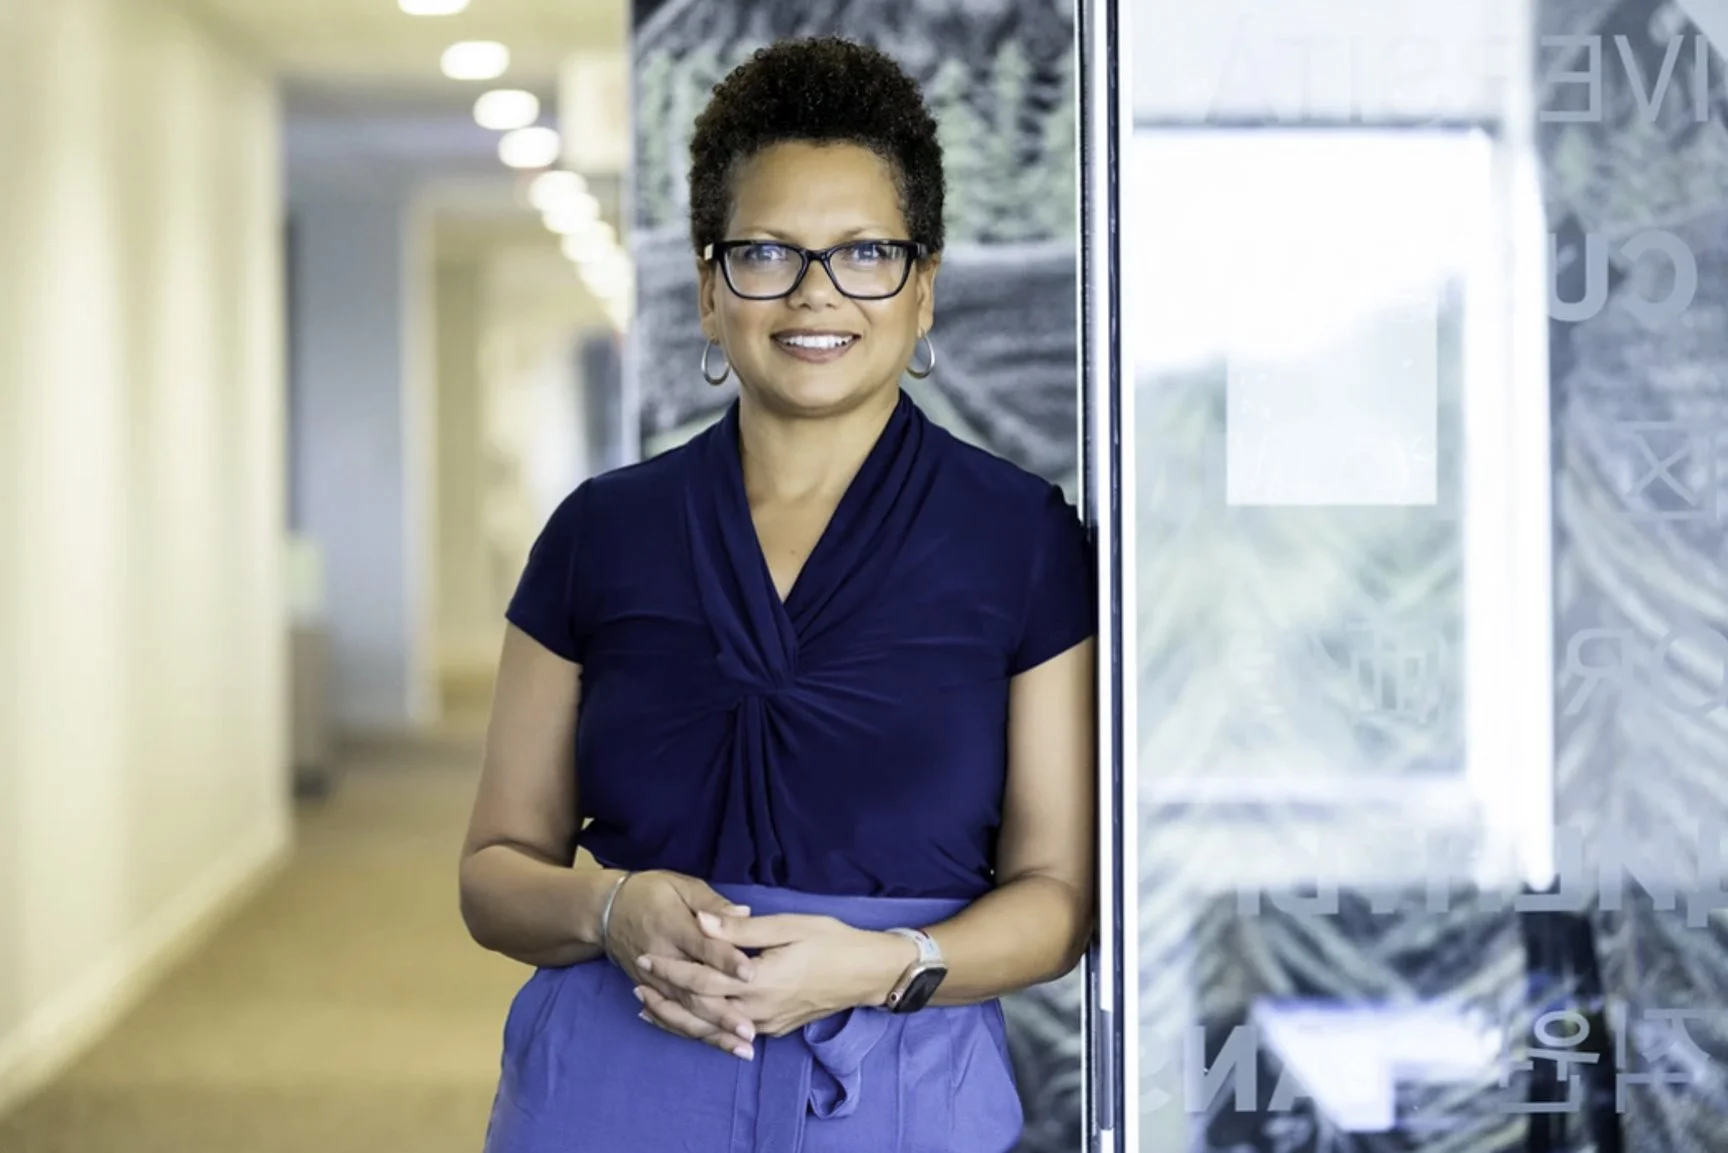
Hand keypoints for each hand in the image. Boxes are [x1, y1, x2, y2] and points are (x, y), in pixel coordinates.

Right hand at [602, 871, 758, 1055]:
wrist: (606, 910)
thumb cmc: (651, 892)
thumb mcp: (682, 886)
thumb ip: (712, 903)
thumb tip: (745, 914)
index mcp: (673, 926)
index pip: (703, 946)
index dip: (727, 961)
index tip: (752, 975)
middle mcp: (663, 957)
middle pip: (694, 989)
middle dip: (722, 1013)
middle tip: (749, 1031)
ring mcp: (653, 979)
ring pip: (684, 1010)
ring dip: (712, 1031)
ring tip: (741, 1049)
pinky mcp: (649, 991)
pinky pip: (671, 1017)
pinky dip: (693, 1033)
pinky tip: (717, 1046)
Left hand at [637, 912, 915, 1042]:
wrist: (869, 973)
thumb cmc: (832, 941)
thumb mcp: (789, 926)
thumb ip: (743, 929)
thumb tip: (703, 920)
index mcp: (759, 981)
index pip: (702, 979)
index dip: (672, 969)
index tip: (647, 957)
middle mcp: (758, 1010)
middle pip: (699, 1011)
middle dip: (665, 998)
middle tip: (636, 985)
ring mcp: (766, 1024)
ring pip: (712, 1028)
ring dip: (679, 1018)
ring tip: (650, 1008)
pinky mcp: (774, 1029)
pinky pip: (730, 1033)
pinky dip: (704, 1028)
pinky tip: (691, 1021)